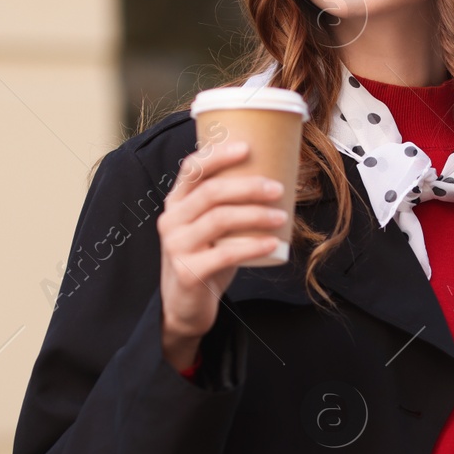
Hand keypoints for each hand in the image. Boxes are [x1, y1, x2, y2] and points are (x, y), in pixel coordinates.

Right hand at [157, 139, 286, 370]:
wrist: (186, 305)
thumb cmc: (207, 258)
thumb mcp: (211, 227)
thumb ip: (228, 204)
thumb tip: (277, 176)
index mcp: (177, 202)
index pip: (192, 169)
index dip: (218, 154)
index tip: (248, 147)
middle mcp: (171, 220)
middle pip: (211, 192)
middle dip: (248, 186)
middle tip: (277, 188)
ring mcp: (176, 246)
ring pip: (218, 219)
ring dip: (255, 214)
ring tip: (282, 216)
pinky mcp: (188, 272)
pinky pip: (224, 254)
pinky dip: (252, 246)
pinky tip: (273, 243)